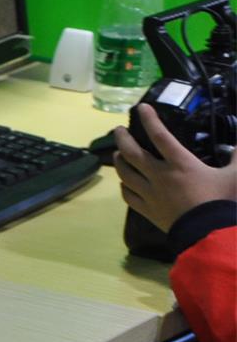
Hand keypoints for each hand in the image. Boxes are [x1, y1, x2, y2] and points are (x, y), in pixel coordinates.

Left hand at [114, 104, 236, 233]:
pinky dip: (124, 187)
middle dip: (122, 140)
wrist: (207, 232)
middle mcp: (159, 175)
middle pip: (132, 153)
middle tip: (117, 130)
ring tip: (116, 154)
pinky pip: (128, 196)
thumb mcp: (236, 175)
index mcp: (180, 163)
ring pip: (125, 174)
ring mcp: (150, 193)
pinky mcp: (147, 210)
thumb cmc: (221, 200)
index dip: (149, 120)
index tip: (140, 108)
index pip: (160, 135)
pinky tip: (124, 184)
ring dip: (119, 162)